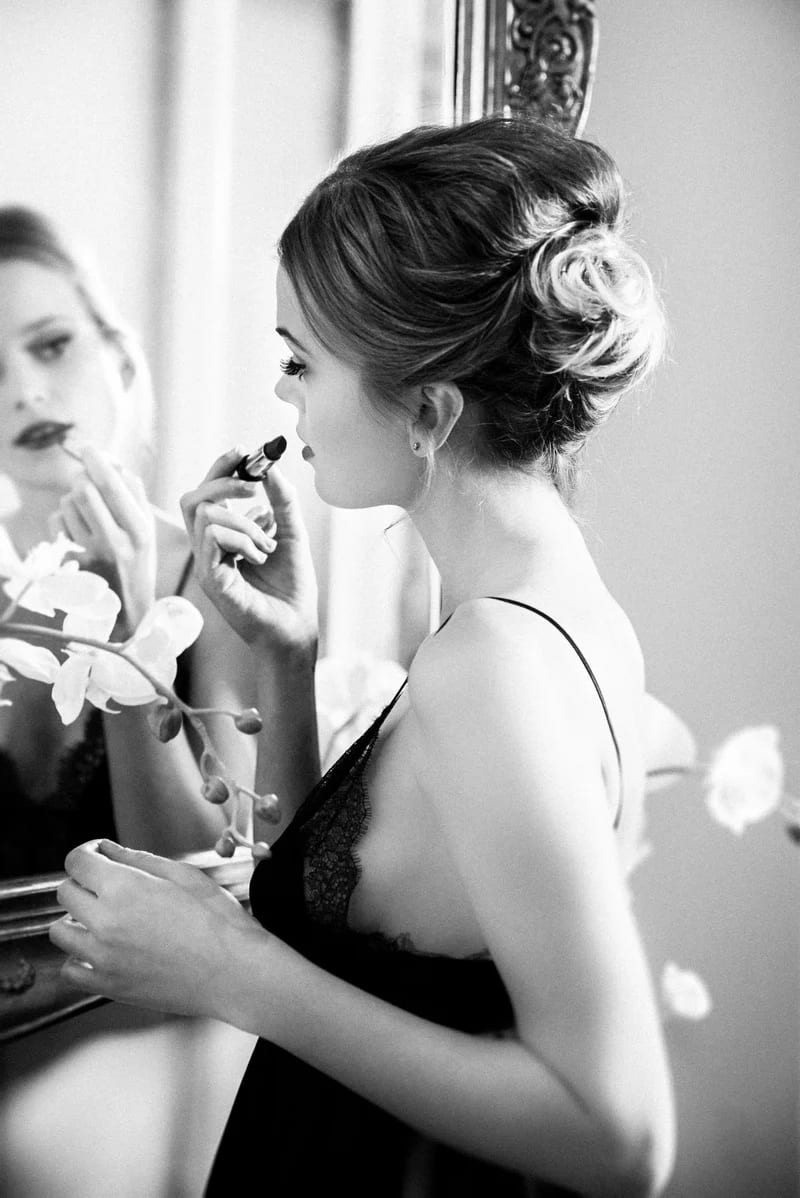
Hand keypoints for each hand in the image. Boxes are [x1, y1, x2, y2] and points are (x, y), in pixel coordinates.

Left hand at [49, 444, 155, 633]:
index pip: (110, 483)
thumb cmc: (138, 563)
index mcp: (139, 531)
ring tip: (87, 515)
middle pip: (83, 489)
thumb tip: (112, 463)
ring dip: (73, 500)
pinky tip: (77, 532)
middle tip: (88, 481)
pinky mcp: (69, 564)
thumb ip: (135, 494)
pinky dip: (63, 520)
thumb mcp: (148, 531)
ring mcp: (89, 555)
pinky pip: (56, 523)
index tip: (88, 448)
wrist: (127, 613)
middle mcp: (114, 543)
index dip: (96, 459)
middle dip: (83, 479)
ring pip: (67, 504)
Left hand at [49, 840, 261, 1016]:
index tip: (98, 855)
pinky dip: (79, 958)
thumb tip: (107, 851)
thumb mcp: (185, 876)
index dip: (86, 852)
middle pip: (65, 892)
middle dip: (84, 882)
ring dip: (76, 919)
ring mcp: (103, 958)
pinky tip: (103, 950)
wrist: (235, 974)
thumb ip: (139, 860)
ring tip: (104, 919)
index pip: (76, 861)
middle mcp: (105, 922)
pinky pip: (70, 970)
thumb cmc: (219, 922)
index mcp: (124, 888)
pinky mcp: (108, 986)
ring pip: (60, 931)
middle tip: (109, 885)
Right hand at [180, 449, 317, 653]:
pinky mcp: (209, 578)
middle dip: (223, 480)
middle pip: (193, 498)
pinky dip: (243, 539)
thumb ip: (282, 501)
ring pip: (205, 514)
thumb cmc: (292, 588)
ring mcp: (205, 564)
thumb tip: (271, 468)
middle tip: (254, 486)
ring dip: (244, 521)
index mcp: (223, 536)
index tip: (243, 452)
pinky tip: (261, 556)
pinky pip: (213, 537)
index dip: (220, 468)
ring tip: (267, 544)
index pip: (207, 493)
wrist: (296, 627)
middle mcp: (208, 548)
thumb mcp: (292, 534)